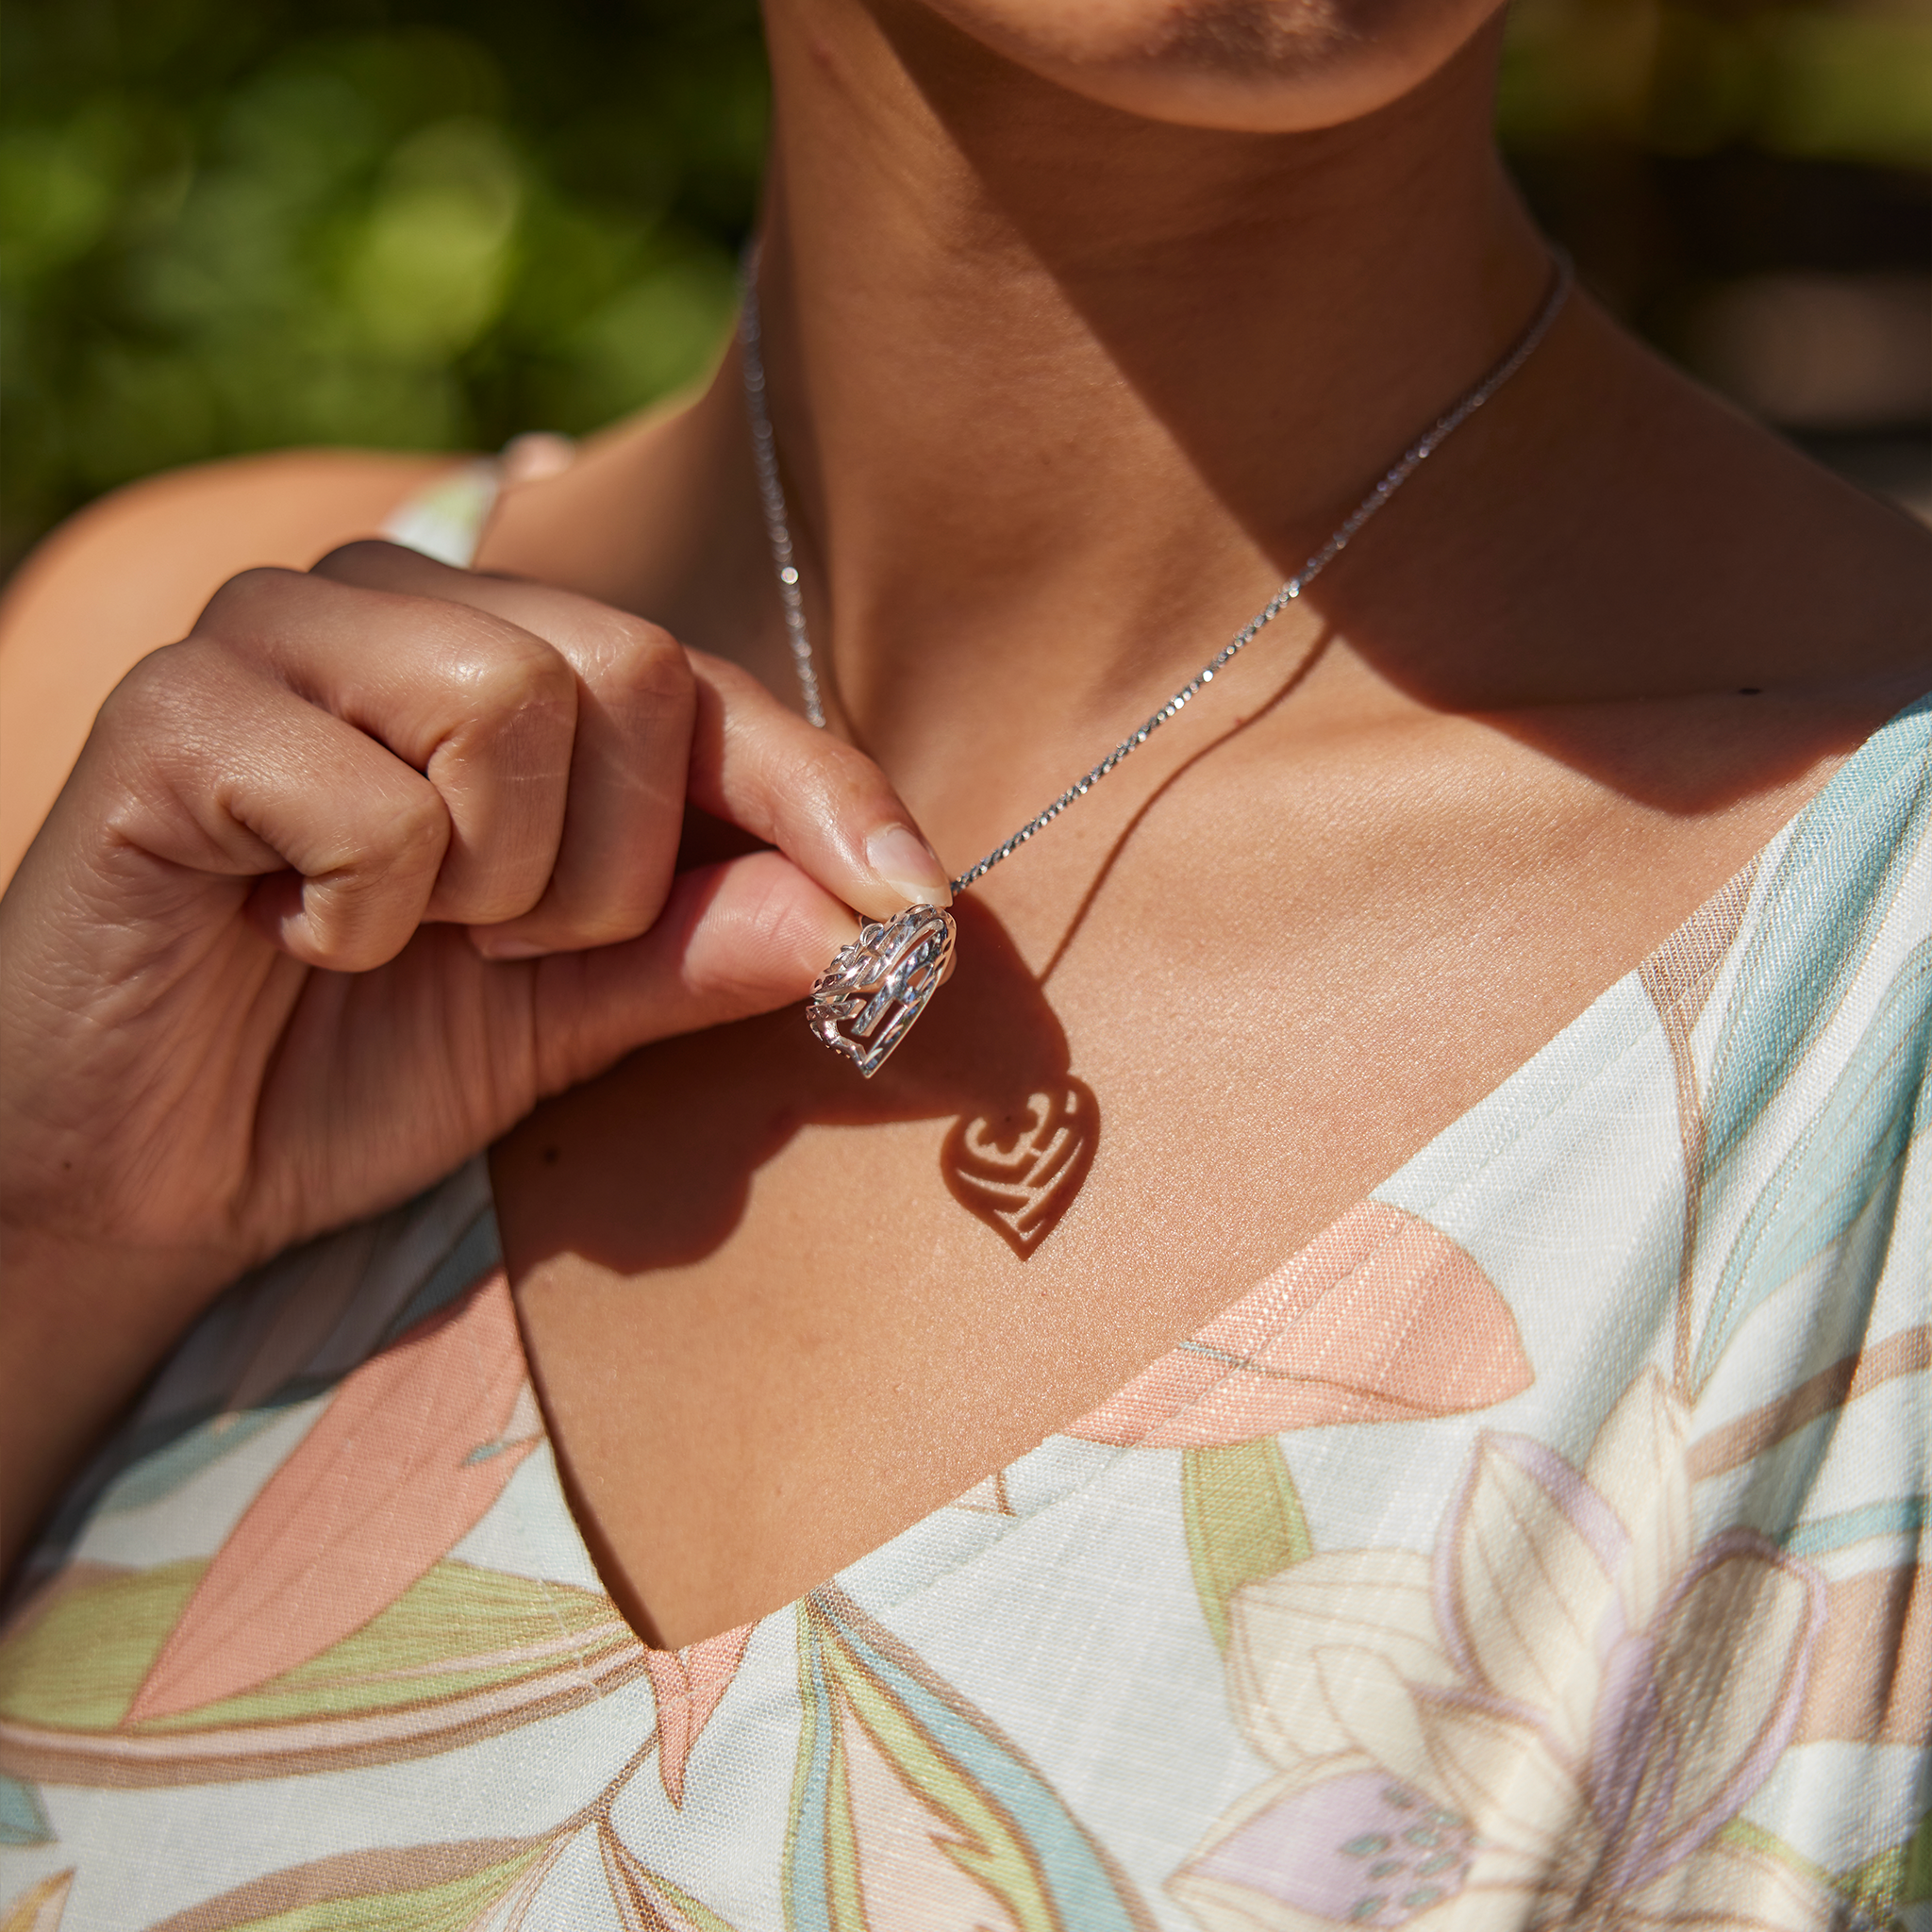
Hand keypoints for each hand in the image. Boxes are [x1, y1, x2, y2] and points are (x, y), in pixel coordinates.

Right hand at [0, 540, 949, 1560]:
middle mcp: (398, 609)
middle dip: (610, 868)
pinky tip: (292, 934)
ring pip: (513, 699)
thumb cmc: (354, 1065)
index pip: (710, 689)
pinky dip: (364, 910)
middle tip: (505, 950)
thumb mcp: (569, 1017)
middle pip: (631, 666)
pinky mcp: (172, 714)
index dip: (821, 790)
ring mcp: (274, 637)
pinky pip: (373, 798)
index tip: (914, 903)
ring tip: (399, 939)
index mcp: (505, 660)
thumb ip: (703, 949)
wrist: (143, 1170)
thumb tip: (871, 913)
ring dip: (491, 882)